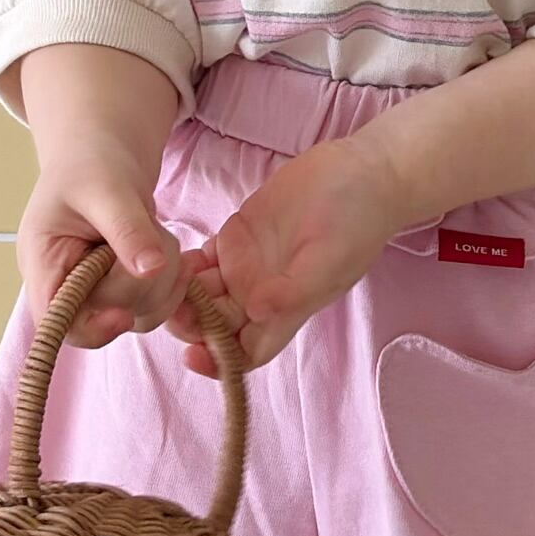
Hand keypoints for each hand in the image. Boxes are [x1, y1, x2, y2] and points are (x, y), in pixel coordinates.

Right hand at [17, 136, 183, 351]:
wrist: (103, 151)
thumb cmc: (91, 162)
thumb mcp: (109, 189)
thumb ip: (128, 229)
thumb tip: (151, 269)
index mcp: (44, 262)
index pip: (57, 321)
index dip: (90, 328)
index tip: (125, 313)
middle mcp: (66, 283)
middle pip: (106, 316)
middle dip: (142, 282)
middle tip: (154, 235)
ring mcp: (97, 288)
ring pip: (139, 313)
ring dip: (164, 279)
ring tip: (161, 234)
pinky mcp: (124, 287)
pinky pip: (154, 303)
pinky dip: (174, 282)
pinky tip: (182, 256)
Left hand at [181, 138, 406, 372]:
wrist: (363, 174)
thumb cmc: (357, 222)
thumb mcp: (331, 259)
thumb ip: (293, 290)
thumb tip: (258, 315)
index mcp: (285, 308)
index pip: (247, 352)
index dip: (220, 362)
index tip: (193, 354)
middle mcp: (262, 292)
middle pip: (216, 325)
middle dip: (192, 324)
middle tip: (172, 306)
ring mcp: (248, 265)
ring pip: (204, 294)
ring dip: (184, 294)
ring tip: (171, 279)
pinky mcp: (239, 236)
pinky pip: (203, 260)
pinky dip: (187, 263)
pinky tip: (178, 255)